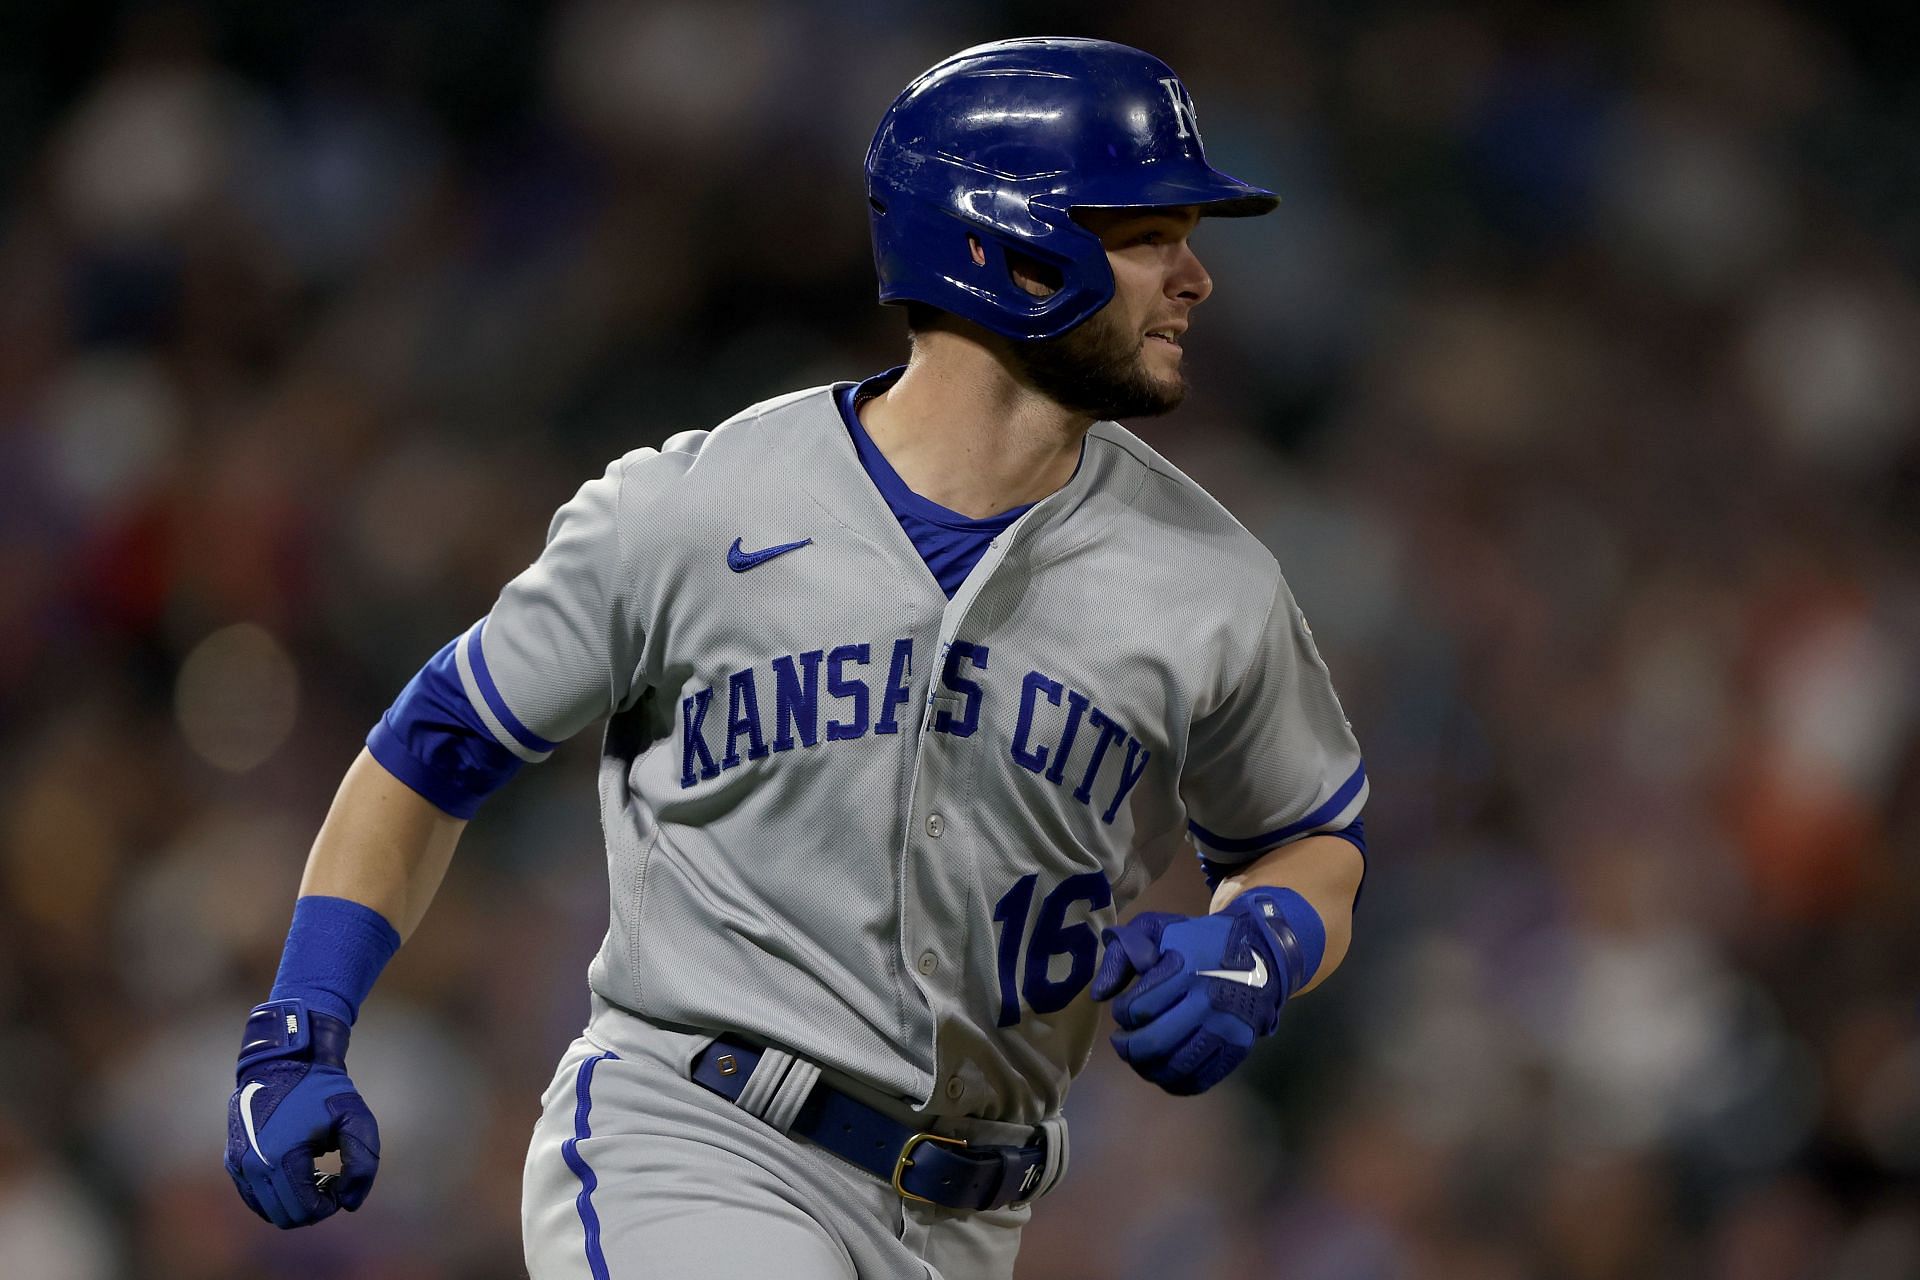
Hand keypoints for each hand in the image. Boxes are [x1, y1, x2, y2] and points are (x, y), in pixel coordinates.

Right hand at [225, 1000, 379, 1227]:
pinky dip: (278, 1193)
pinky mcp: (232, 1161)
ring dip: (295, 1201)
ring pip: (268, 1211)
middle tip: (332, 1179)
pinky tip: (299, 1168)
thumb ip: (363, 1162)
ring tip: (316, 1173)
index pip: (306, 1210)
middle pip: (286, 1217)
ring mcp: (237, 1165)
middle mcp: (251, 1167)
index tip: (342, 1179)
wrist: (283, 1060)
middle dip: (314, 1205)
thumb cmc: (322, 1088)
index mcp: (279, 1158)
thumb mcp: (355, 1118)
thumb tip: (350, 1203)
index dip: (331, 1203)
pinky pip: (255, 1197)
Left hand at [1089, 888, 1308, 1094]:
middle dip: (1127, 1047)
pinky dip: (1174, 1083)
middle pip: (1154, 1043)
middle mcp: (1208, 1002)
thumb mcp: (1157, 929)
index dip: (1121, 1014)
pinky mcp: (1238, 1049)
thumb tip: (1099, 994)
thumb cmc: (1199, 940)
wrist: (1260, 952)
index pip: (1137, 1009)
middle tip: (1122, 1041)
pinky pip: (1199, 1080)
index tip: (1125, 1009)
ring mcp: (1226, 1029)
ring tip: (1139, 1057)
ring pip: (1175, 1067)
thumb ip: (1122, 954)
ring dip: (1147, 1068)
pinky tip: (1163, 1069)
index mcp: (1185, 970)